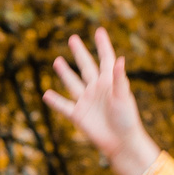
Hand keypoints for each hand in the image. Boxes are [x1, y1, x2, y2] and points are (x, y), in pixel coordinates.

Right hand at [44, 28, 159, 174]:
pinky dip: (55, 101)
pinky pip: (64, 106)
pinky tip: (46, 94)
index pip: (105, 59)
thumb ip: (118, 79)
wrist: (121, 143)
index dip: (102, 45)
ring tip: (57, 61)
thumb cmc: (127, 120)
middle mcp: (96, 89)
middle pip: (86, 67)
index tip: (99, 31)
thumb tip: (119, 59)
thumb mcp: (123, 98)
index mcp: (109, 82)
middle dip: (80, 53)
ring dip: (65, 72)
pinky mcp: (78, 116)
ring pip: (73, 83)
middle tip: (73, 39)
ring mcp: (86, 101)